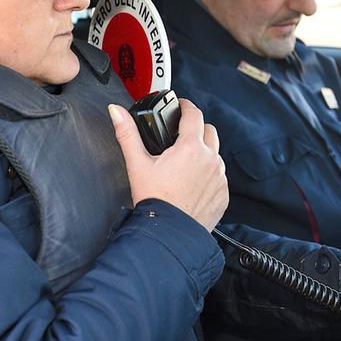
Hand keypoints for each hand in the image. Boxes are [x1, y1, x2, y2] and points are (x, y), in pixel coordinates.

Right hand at [109, 97, 228, 231]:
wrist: (169, 234)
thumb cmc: (155, 201)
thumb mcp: (137, 164)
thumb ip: (128, 134)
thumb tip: (117, 112)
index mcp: (190, 148)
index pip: (194, 114)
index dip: (186, 106)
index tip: (181, 106)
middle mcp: (210, 159)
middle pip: (209, 130)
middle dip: (196, 128)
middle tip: (181, 135)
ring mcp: (219, 177)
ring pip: (216, 154)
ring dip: (204, 153)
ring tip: (186, 163)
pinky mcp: (223, 194)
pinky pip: (219, 177)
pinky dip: (209, 175)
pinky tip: (193, 184)